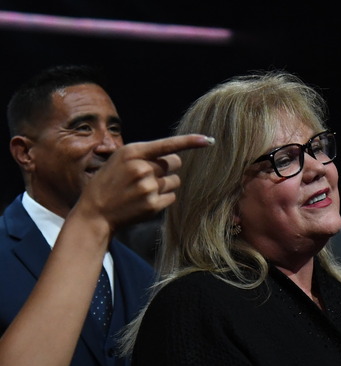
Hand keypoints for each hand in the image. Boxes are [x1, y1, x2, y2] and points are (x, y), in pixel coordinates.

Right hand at [74, 134, 212, 231]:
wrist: (95, 213)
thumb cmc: (108, 183)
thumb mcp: (119, 160)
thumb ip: (144, 155)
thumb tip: (175, 156)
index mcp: (132, 152)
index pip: (167, 144)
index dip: (190, 141)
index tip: (208, 140)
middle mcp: (142, 168)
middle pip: (176, 163)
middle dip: (169, 167)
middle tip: (151, 175)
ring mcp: (148, 187)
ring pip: (176, 181)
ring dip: (166, 184)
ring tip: (144, 190)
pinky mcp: (153, 205)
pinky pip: (172, 197)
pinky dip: (163, 198)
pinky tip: (146, 200)